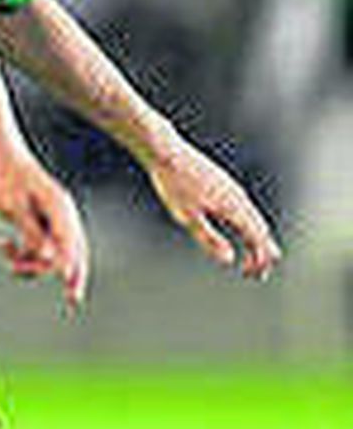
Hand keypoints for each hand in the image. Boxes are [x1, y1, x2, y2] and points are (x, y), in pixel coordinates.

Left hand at [0, 154, 89, 306]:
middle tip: (73, 303)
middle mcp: (62, 216)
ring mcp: (53, 222)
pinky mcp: (41, 225)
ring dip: (30, 262)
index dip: (71, 266)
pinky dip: (21, 253)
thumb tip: (46, 256)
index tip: (70, 286)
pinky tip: (1, 243)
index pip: (70, 243)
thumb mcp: (15, 207)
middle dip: (71, 277)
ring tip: (7, 256)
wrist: (2, 162)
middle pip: (74, 253)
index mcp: (60, 208)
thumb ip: (30, 231)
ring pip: (52, 254)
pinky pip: (37, 249)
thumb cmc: (7, 181)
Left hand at [142, 140, 280, 278]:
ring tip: (256, 254)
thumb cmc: (174, 184)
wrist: (166, 153)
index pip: (256, 237)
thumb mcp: (187, 216)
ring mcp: (232, 188)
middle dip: (262, 252)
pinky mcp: (224, 184)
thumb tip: (228, 260)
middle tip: (261, 272)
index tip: (258, 275)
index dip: (260, 258)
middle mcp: (238, 197)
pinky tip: (243, 228)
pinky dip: (250, 225)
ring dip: (257, 238)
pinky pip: (246, 208)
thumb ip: (209, 239)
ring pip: (254, 217)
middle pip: (259, 228)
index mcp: (232, 207)